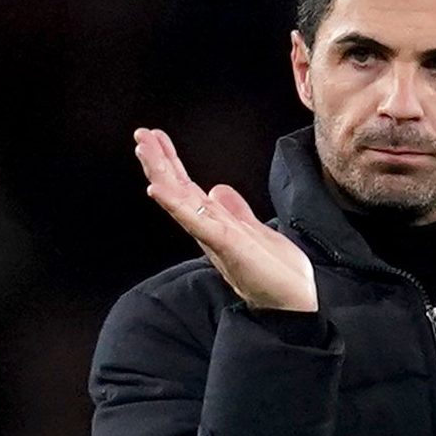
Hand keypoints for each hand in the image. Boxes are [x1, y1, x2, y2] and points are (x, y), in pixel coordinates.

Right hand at [133, 127, 317, 311]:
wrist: (294, 302)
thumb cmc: (276, 271)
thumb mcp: (253, 230)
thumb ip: (234, 211)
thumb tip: (217, 189)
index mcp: (214, 224)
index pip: (186, 188)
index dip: (170, 163)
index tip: (154, 137)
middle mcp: (209, 230)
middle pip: (178, 190)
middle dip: (158, 161)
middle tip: (140, 133)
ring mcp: (215, 238)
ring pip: (181, 201)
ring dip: (161, 174)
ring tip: (144, 149)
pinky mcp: (228, 246)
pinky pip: (198, 222)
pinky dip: (176, 205)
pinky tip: (158, 190)